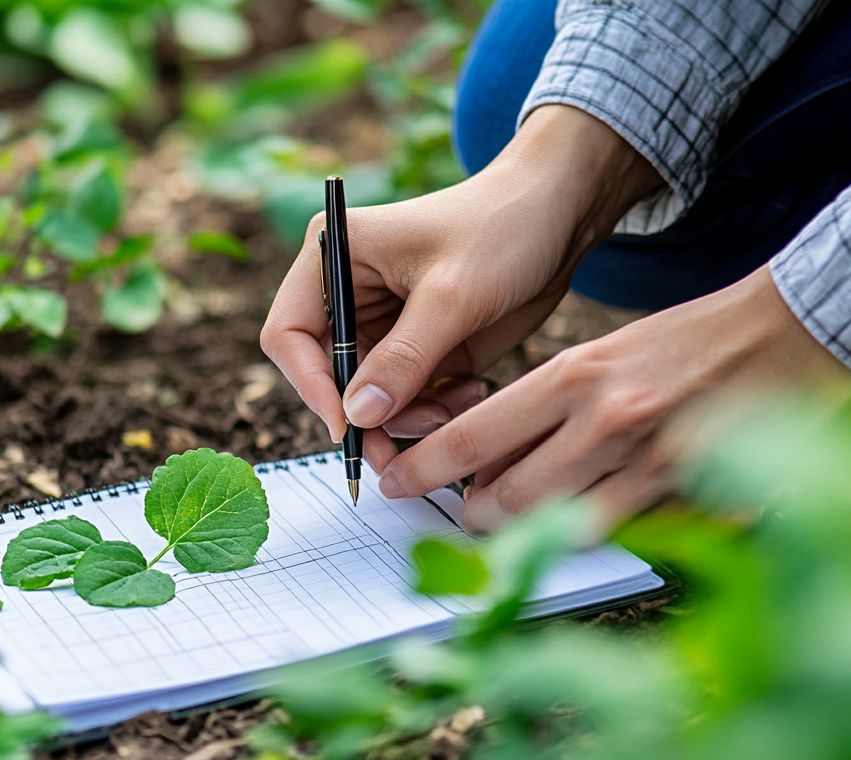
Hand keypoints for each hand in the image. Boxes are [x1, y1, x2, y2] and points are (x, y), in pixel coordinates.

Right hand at [260, 105, 659, 469]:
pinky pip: (407, 403)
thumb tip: (356, 417)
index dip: (311, 384)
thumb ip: (403, 359)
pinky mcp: (417, 351)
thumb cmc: (502, 229)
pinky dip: (434, 413)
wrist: (561, 216)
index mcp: (334, 257)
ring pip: (369, 401)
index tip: (348, 427)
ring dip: (408, 419)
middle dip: (367, 416)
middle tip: (402, 452)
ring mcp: (383, 327)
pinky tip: (471, 393)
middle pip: (327, 378)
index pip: (289, 334)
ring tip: (458, 404)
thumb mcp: (452, 295)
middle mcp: (348, 294)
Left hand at [375, 267, 850, 534]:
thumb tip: (486, 465)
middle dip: (473, 514)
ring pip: (553, 527)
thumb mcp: (602, 357)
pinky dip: (590, 536)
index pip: (471, 438)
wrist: (790, 332)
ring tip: (517, 522)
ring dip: (525, 532)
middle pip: (503, 498)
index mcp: (573, 376)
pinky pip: (618, 537)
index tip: (397, 483)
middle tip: (466, 510)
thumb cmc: (686, 343)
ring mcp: (649, 465)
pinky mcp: (691, 497)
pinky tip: (586, 524)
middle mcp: (603, 422)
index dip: (423, 471)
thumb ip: (545, 410)